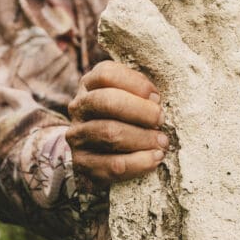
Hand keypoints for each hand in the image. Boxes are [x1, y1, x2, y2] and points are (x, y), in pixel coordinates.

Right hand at [66, 59, 168, 185]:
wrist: (103, 153)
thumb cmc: (126, 116)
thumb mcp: (130, 95)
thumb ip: (140, 91)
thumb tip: (155, 99)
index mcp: (90, 84)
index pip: (106, 74)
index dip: (136, 83)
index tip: (157, 97)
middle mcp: (79, 107)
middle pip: (106, 101)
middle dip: (141, 111)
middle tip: (161, 119)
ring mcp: (77, 135)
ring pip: (110, 133)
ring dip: (142, 138)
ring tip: (162, 142)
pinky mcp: (82, 164)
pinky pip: (112, 165)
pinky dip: (138, 162)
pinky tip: (154, 158)